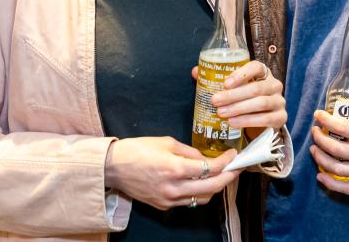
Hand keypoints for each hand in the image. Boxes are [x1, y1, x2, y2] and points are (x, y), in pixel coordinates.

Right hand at [104, 136, 237, 209]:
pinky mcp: (163, 206)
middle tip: (236, 168)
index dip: (226, 162)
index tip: (233, 155)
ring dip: (215, 187)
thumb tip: (205, 159)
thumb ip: (189, 152)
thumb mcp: (166, 142)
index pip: (211, 169)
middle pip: (212, 187)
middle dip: (228, 177)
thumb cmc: (137, 150)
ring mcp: (169, 200)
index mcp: (176, 168)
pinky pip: (188, 202)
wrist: (113, 167)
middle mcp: (174, 188)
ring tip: (220, 175)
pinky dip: (198, 193)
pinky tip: (200, 182)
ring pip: (202, 198)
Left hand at [191, 60, 285, 137]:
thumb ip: (215, 78)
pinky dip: (249, 121)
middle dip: (233, 95)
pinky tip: (234, 122)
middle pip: (256, 88)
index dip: (241, 74)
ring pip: (261, 103)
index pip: (256, 67)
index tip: (225, 83)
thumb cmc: (244, 99)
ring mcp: (279, 101)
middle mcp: (274, 84)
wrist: (260, 120)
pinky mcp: (281, 117)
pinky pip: (267, 119)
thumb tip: (196, 71)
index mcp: (263, 72)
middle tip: (215, 101)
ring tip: (222, 113)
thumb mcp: (232, 88)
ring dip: (239, 109)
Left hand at [309, 103, 348, 194]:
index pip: (343, 128)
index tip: (318, 115)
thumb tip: (346, 103)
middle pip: (337, 150)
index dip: (326, 121)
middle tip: (315, 132)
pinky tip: (321, 176)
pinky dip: (331, 185)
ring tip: (314, 150)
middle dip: (320, 140)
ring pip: (339, 170)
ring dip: (321, 160)